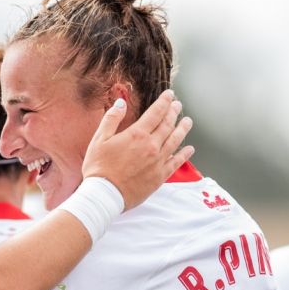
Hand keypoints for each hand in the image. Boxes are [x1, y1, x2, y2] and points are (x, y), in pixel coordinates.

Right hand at [81, 90, 193, 209]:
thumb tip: (121, 103)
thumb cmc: (99, 167)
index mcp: (137, 134)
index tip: (170, 95)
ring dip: (183, 129)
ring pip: (175, 141)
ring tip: (188, 122)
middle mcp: (151, 146)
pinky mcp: (160, 176)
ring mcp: (158, 161)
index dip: (164, 102)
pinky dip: (184, 155)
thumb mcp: (99, 139)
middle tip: (178, 105)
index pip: (155, 113)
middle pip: (168, 125)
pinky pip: (176, 163)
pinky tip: (189, 149)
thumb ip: (112, 119)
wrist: (105, 195)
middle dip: (174, 113)